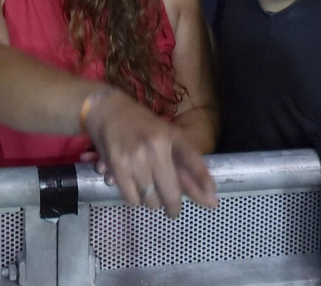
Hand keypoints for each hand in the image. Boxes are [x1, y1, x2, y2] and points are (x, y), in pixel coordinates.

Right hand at [84, 88, 215, 214]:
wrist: (107, 109)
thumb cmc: (141, 124)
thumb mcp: (167, 136)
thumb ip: (186, 165)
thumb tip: (210, 195)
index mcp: (172, 136)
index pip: (194, 162)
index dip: (204, 182)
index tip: (213, 199)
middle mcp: (156, 147)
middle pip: (171, 194)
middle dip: (173, 207)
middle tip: (172, 210)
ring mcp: (135, 158)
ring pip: (151, 200)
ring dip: (152, 201)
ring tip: (149, 190)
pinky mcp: (117, 167)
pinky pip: (132, 199)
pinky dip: (136, 199)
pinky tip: (135, 188)